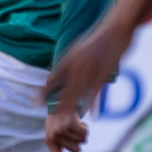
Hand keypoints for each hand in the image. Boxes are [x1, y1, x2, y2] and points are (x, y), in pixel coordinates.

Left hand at [42, 22, 133, 151]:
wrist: (116, 29)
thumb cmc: (98, 39)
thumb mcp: (78, 50)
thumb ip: (69, 64)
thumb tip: (57, 76)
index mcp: (69, 59)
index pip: (53, 79)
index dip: (44, 92)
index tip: (35, 103)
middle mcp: (76, 65)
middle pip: (65, 90)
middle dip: (58, 107)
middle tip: (53, 121)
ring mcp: (89, 69)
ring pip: (79, 93)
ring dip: (73, 109)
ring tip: (68, 123)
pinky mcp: (103, 72)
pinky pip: (96, 90)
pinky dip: (93, 103)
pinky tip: (92, 115)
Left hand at [45, 110, 88, 151]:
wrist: (59, 102)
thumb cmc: (58, 121)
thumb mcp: (55, 134)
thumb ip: (61, 147)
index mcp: (49, 142)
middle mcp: (54, 137)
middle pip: (76, 151)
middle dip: (78, 143)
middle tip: (74, 133)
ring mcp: (62, 130)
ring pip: (82, 141)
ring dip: (82, 134)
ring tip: (74, 125)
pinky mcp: (71, 123)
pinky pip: (85, 132)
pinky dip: (85, 127)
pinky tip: (79, 121)